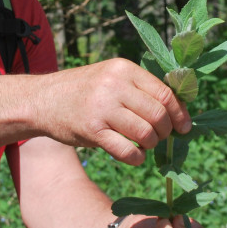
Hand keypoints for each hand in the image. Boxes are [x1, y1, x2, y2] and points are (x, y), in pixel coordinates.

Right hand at [36, 58, 190, 164]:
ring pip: (146, 134)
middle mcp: (115, 85)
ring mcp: (102, 108)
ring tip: (145, 144)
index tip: (184, 126)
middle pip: (158, 114)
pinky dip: (136, 158)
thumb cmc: (85, 90)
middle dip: (166, 131)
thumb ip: (140, 88)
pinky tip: (134, 156)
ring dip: (151, 144)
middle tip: (161, 137)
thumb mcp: (111, 76)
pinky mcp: (92, 131)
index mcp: (124, 69)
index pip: (165, 93)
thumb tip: (178, 109)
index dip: (179, 112)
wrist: (42, 100)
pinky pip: (126, 151)